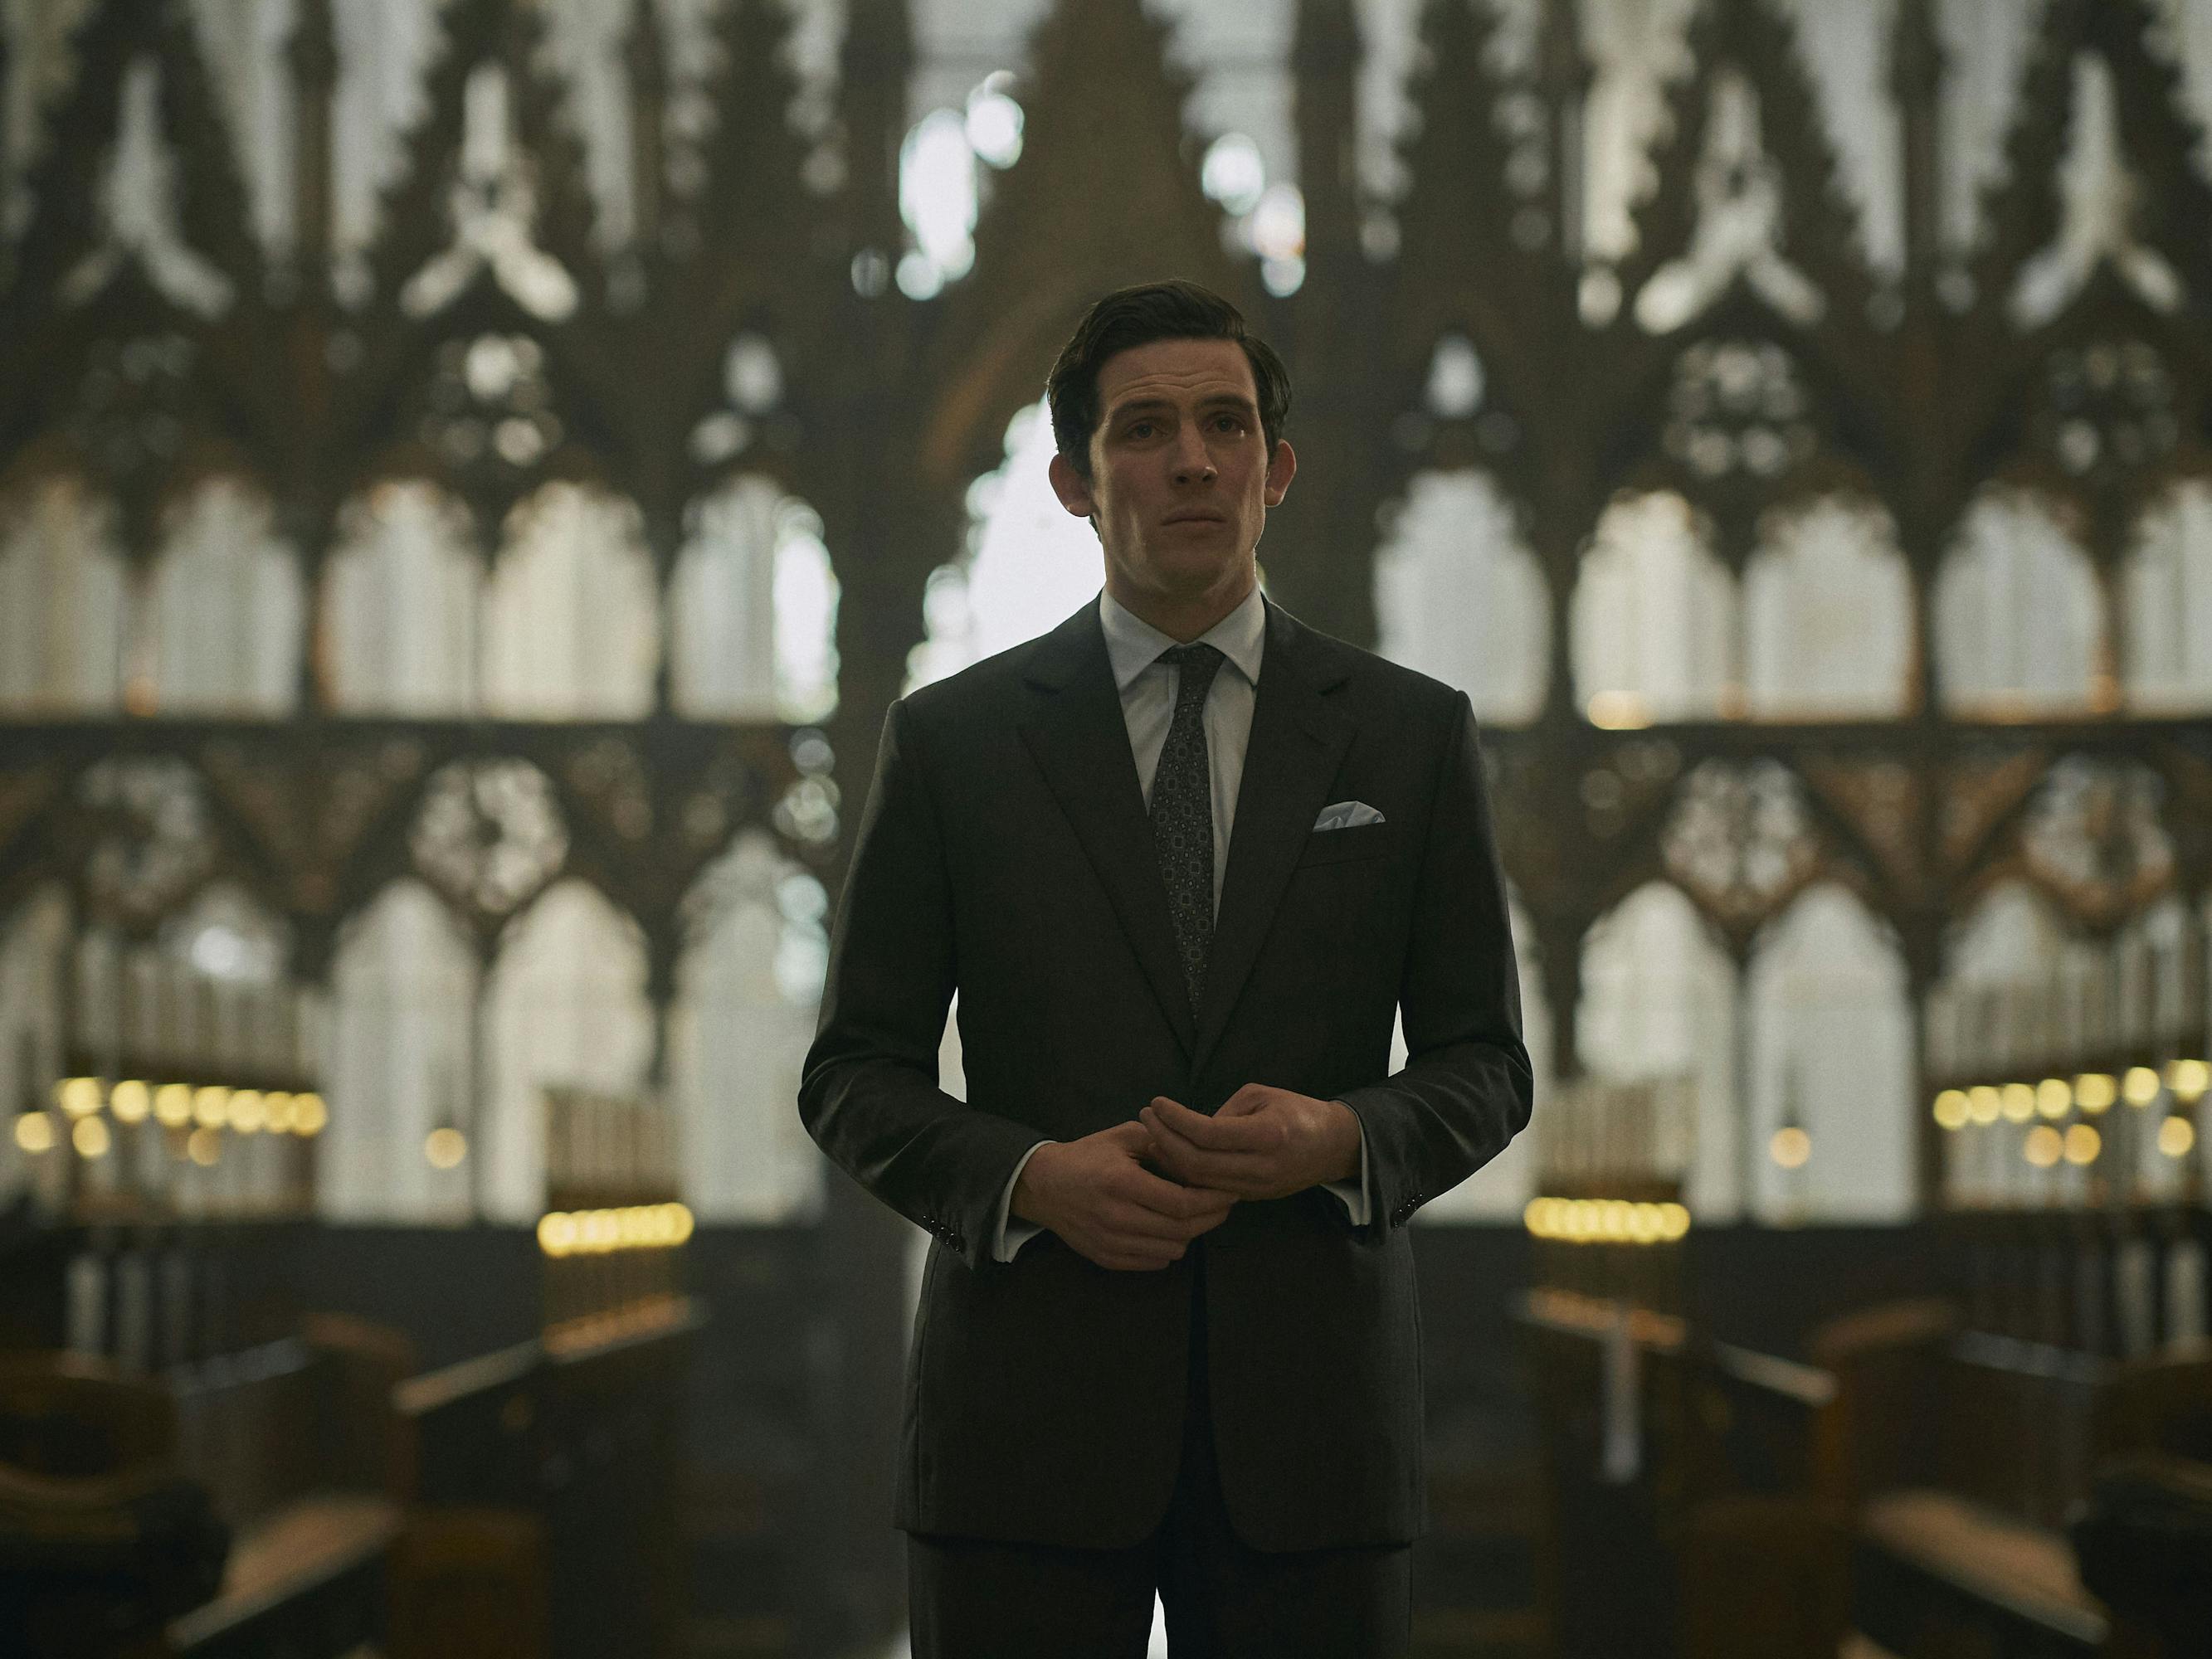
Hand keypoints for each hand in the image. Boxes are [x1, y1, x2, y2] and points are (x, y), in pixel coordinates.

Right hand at [1011, 1121, 1237, 1271]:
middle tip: (1224, 1204)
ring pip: (1171, 1250)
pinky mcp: (1106, 1258)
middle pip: (1182, 1230)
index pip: (1182, 1203)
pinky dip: (1169, 1247)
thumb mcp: (1123, 1137)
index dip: (1213, 1200)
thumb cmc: (1087, 1156)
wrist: (1043, 1185)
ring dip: (1191, 1233)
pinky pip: (1153, 1262)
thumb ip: (1162, 1145)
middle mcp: (1116, 1217)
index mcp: (1122, 1183)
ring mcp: (1110, 1242)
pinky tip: (1170, 1228)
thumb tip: (1200, 1160)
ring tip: (1196, 1214)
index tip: (1230, 1190)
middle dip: (1211, 1218)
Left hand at [1139, 1085, 1360, 1201]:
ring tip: (1152, 1135)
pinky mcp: (1251, 1198)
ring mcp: (1255, 1188)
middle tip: (1146, 1117)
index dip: (1175, 1119)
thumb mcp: (1262, 1096)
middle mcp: (1260, 1167)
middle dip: (1164, 1139)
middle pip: (1197, 1163)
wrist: (1332, 1147)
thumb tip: (1188, 1127)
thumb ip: (1224, 1112)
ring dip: (1170, 1160)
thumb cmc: (1297, 1112)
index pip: (1207, 1134)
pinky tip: (1170, 1156)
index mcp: (1267, 1135)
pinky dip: (1185, 1175)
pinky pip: (1209, 1190)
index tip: (1156, 1103)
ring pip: (1199, 1182)